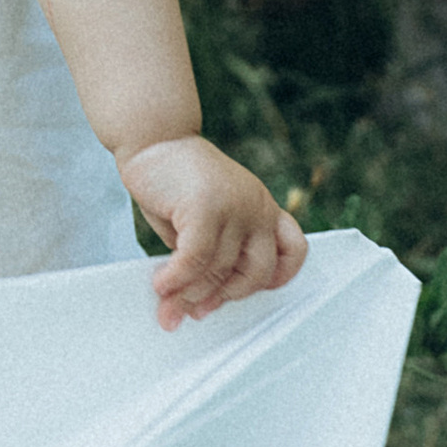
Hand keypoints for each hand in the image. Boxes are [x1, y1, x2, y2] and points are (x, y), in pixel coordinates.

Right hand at [117, 135, 306, 326]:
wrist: (152, 137)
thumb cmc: (175, 182)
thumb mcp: (204, 221)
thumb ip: (211, 255)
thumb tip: (195, 302)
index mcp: (264, 208)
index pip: (294, 250)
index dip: (277, 279)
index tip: (243, 291)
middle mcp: (257, 207)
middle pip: (257, 273)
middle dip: (225, 296)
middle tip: (198, 309)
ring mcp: (235, 205)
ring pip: (219, 269)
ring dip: (190, 293)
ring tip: (168, 300)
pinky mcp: (206, 206)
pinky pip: (194, 259)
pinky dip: (176, 278)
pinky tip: (161, 283)